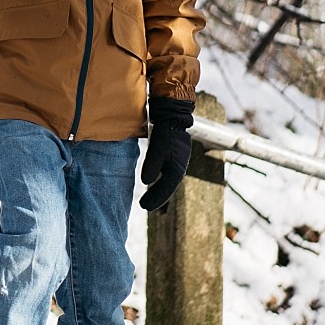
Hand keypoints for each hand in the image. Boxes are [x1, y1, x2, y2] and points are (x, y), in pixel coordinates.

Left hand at [139, 97, 195, 211]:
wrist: (173, 117)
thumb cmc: (165, 132)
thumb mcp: (157, 148)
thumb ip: (152, 164)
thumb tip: (146, 182)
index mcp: (177, 168)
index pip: (166, 189)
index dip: (155, 199)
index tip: (144, 207)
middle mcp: (179, 167)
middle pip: (168, 187)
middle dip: (157, 198)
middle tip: (145, 206)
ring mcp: (178, 162)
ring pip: (168, 181)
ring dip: (159, 191)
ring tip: (149, 200)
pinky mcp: (174, 156)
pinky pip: (167, 174)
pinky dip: (160, 181)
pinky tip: (153, 183)